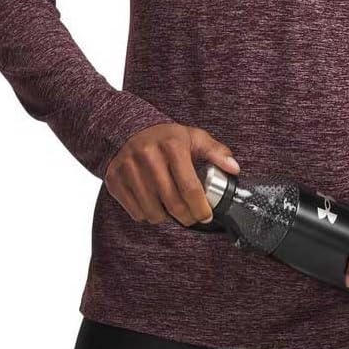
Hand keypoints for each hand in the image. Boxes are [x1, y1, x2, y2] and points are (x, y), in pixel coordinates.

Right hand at [104, 122, 240, 226]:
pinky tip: (153, 203)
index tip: (206, 216)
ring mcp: (129, 168)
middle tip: (192, 218)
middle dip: (186, 217)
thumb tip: (234, 168)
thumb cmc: (166, 138)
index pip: (190, 187)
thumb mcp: (193, 138)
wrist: (129, 130)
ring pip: (153, 212)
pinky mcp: (115, 180)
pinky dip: (147, 214)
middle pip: (172, 203)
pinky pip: (135, 212)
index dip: (200, 208)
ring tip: (171, 208)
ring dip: (166, 217)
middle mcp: (149, 156)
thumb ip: (215, 152)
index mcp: (172, 145)